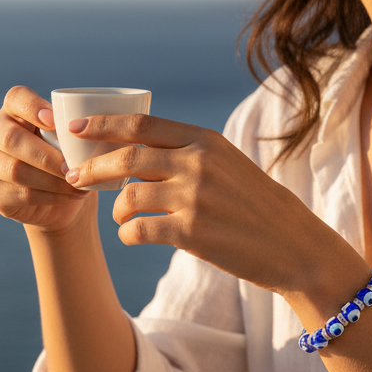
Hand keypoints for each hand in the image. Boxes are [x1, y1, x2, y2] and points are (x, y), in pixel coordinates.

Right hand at [0, 86, 92, 233]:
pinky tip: (69, 196)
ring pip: (15, 170)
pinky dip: (50, 196)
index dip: (33, 107)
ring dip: (52, 181)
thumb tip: (87, 128)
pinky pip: (20, 193)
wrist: (60, 200)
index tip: (54, 121)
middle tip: (72, 168)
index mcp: (13, 110)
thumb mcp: (73, 141)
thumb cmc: (68, 159)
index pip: (16, 98)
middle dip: (46, 156)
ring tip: (78, 185)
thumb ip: (73, 130)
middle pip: (10, 138)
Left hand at [65, 114, 366, 297]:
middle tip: (76, 177)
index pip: (140, 125)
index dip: (101, 125)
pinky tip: (133, 236)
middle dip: (92, 168)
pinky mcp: (192, 233)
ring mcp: (195, 198)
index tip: (76, 129)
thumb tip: (136, 155)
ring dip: (115, 209)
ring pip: (128, 197)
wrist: (295, 246)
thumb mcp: (229, 165)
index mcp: (206, 140)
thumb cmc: (258, 208)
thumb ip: (189, 155)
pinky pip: (139, 230)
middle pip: (126, 158)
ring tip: (120, 217)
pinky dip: (128, 234)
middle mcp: (198, 163)